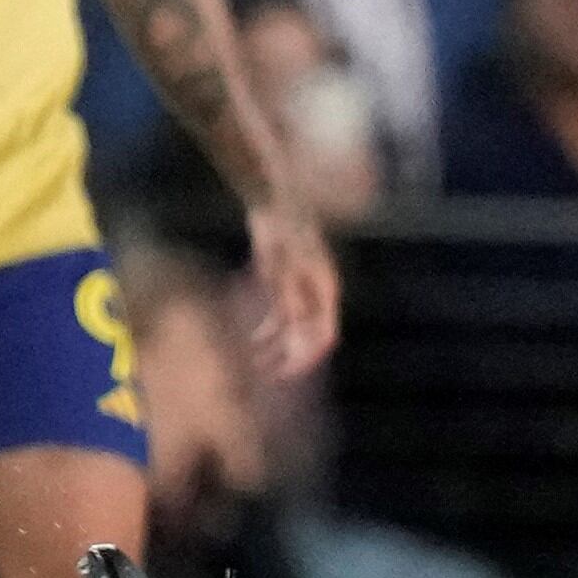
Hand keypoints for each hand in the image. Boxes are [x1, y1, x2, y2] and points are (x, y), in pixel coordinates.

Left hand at [244, 200, 339, 378]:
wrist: (273, 201)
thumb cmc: (283, 229)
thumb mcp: (282, 263)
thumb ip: (287, 293)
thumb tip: (292, 324)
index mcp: (325, 291)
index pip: (324, 336)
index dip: (307, 358)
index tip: (286, 375)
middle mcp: (317, 294)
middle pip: (308, 336)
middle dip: (290, 358)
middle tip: (266, 376)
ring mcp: (300, 288)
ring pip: (291, 328)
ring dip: (276, 346)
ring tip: (254, 363)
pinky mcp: (282, 282)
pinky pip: (278, 314)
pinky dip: (267, 329)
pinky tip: (252, 339)